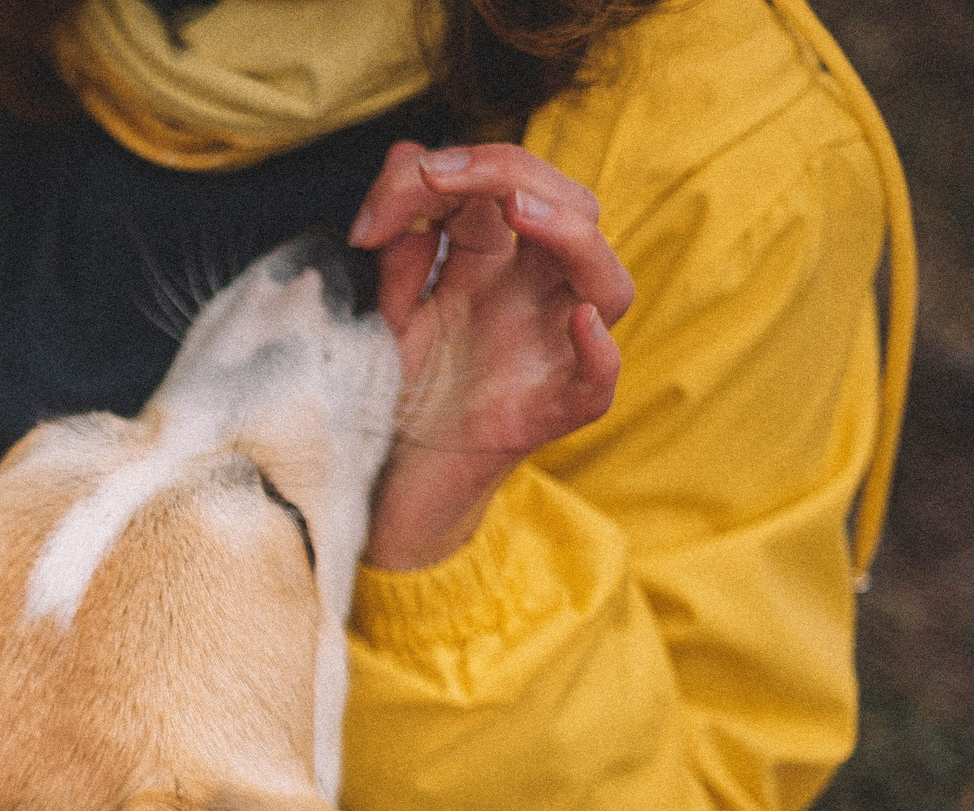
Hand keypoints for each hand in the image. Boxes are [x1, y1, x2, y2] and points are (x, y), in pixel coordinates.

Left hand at [348, 141, 634, 569]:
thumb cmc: (395, 392)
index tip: (374, 213)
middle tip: (441, 178)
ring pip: (606, 283)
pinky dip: (596, 349)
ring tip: (519, 212)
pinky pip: (599, 379)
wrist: (388, 486)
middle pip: (570, 211)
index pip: (505, 185)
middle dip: (511, 175)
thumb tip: (405, 153)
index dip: (446, 173)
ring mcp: (552, 353)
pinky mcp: (553, 412)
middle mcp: (534, 298)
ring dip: (570, 237)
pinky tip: (573, 322)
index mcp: (496, 264)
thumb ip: (397, 237)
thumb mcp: (385, 305)